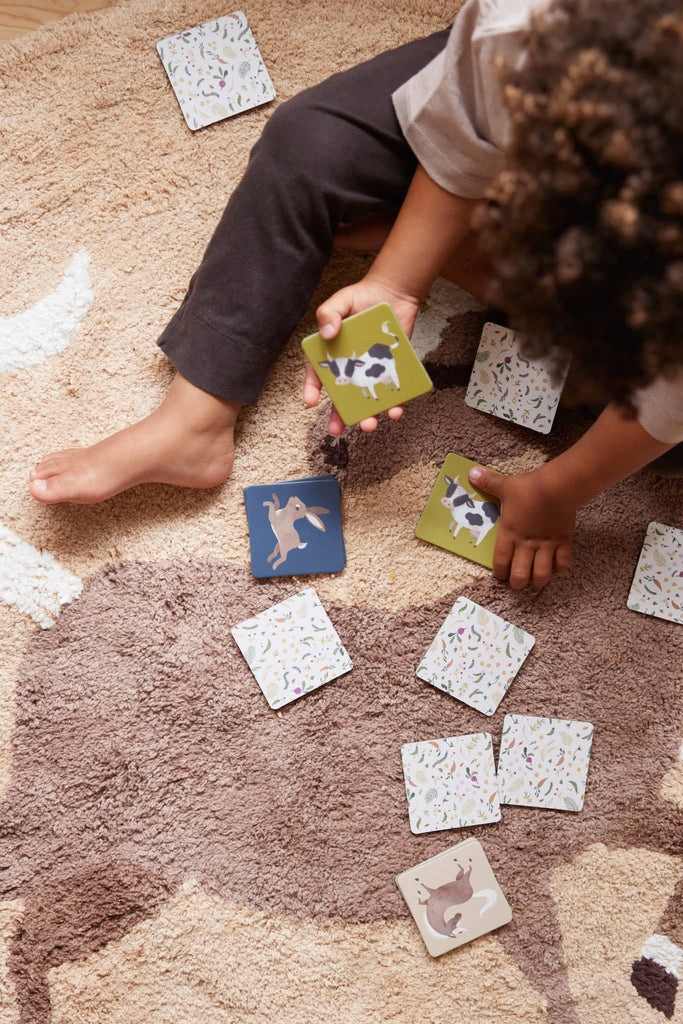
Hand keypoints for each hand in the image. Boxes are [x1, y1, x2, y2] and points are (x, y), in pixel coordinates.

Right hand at [303, 274, 420, 434]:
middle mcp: (351, 367)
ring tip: (369, 425)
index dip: (312, 390)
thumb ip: (329, 314)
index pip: (318, 375)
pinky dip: (396, 404)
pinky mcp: (391, 371)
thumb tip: (327, 334)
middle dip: (338, 416)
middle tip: (336, 431)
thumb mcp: (341, 300)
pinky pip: (393, 392)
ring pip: (368, 400)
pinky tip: (395, 411)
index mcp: (333, 354)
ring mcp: (371, 371)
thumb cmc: (362, 297)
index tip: (309, 402)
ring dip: (368, 416)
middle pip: (342, 396)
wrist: (393, 293)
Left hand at [468, 465, 575, 589]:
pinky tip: (555, 567)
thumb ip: (488, 482)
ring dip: (538, 580)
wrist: (557, 487)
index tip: (499, 576)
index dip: (499, 573)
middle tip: (517, 583)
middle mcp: (526, 544)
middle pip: (520, 575)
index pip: (501, 562)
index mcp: (509, 533)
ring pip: (542, 574)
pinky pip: (562, 563)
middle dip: (517, 583)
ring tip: (536, 581)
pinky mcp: (563, 541)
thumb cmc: (528, 487)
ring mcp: (546, 545)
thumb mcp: (505, 485)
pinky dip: (558, 568)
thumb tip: (471, 473)